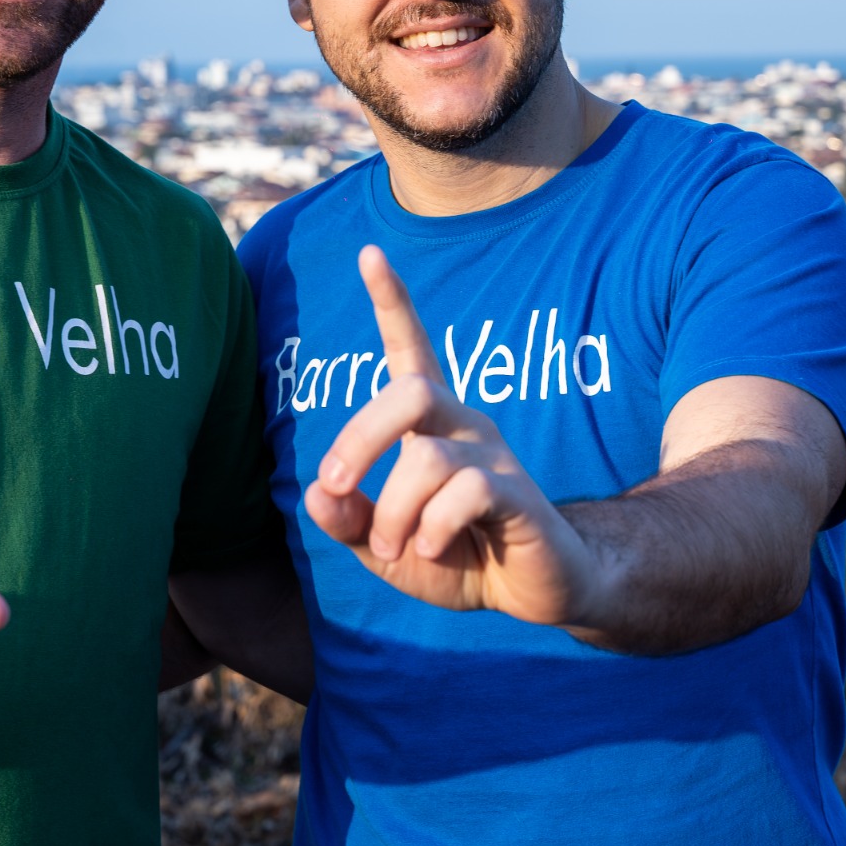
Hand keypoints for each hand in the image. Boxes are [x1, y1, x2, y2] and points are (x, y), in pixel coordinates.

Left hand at [305, 247, 601, 626]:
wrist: (530, 593)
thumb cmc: (454, 557)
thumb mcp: (383, 545)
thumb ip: (347, 520)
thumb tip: (315, 494)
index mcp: (430, 422)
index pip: (411, 347)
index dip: (393, 300)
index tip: (370, 252)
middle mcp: (463, 423)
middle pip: (409, 392)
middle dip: (359, 438)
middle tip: (337, 486)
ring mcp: (494, 455)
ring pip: (427, 458)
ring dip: (393, 511)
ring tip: (398, 545)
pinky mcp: (519, 494)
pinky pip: (466, 492)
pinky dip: (433, 527)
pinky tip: (434, 546)